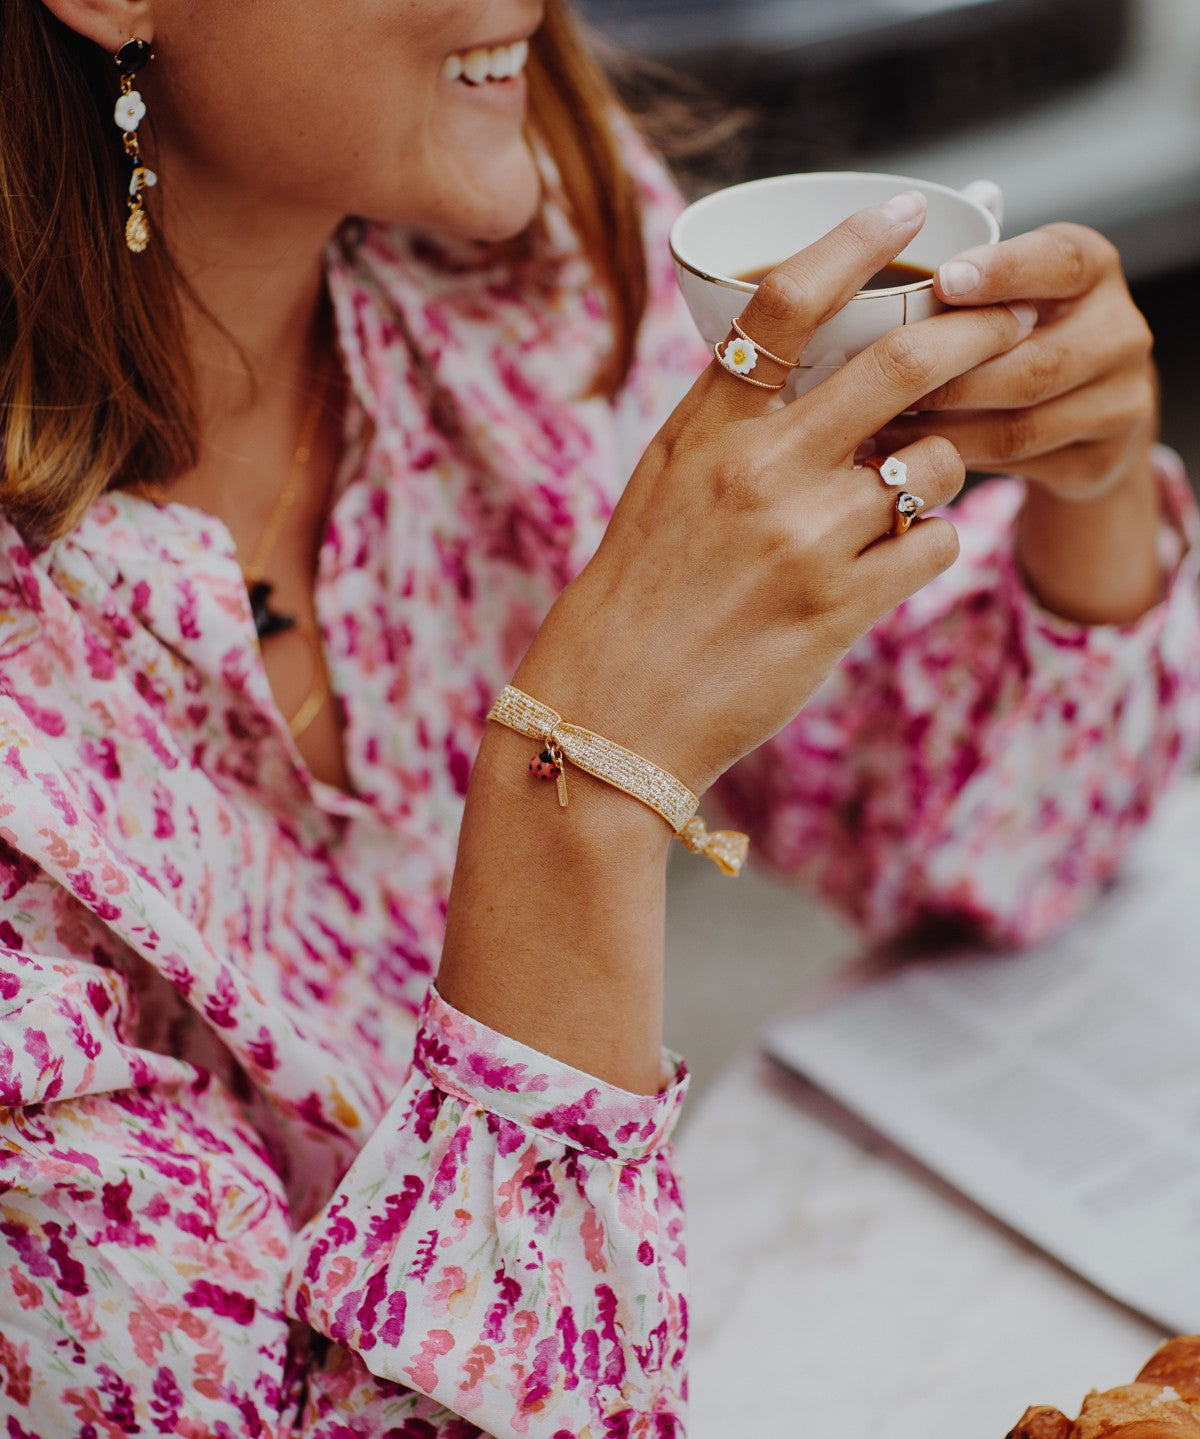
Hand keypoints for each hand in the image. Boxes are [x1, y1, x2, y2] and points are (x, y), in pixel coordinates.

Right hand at [514, 193, 1035, 793]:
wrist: (613, 706)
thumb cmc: (639, 592)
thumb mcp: (665, 482)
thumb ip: (734, 421)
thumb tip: (819, 369)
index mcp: (705, 429)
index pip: (784, 302)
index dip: (856, 242)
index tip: (906, 213)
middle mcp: (757, 471)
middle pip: (899, 364)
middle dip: (974, 335)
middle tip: (1006, 325)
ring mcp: (803, 539)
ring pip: (936, 465)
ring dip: (946, 467)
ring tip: (914, 490)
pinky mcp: (839, 607)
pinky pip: (936, 546)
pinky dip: (934, 543)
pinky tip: (898, 559)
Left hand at [878, 223, 1157, 502]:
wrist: (1087, 418)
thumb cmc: (1022, 335)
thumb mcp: (1008, 287)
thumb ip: (967, 265)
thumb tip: (895, 226)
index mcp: (1094, 268)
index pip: (1058, 263)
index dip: (1002, 273)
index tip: (942, 279)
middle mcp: (1120, 331)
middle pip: (1032, 364)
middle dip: (949, 376)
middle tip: (881, 381)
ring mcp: (1120, 401)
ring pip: (1019, 424)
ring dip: (941, 427)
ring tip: (879, 423)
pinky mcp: (1099, 460)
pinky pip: (1016, 464)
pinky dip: (955, 458)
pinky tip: (907, 453)